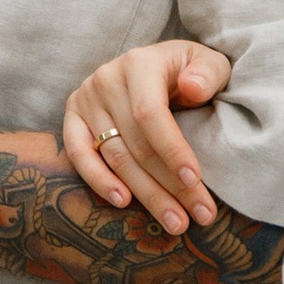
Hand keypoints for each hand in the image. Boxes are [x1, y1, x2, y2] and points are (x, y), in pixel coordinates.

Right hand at [60, 43, 231, 234]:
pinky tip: (122, 202)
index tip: (195, 180)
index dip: (171, 149)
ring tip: (175, 221)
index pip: (149, 113)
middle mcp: (106, 79)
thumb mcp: (209, 62)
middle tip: (199, 215)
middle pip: (135, 143)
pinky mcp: (73, 117)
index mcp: (139, 63)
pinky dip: (98, 180)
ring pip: (114, 156)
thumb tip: (192, 87)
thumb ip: (208, 73)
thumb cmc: (188, 71)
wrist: (157, 66)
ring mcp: (86, 98)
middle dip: (169, 185)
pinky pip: (79, 154)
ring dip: (146, 194)